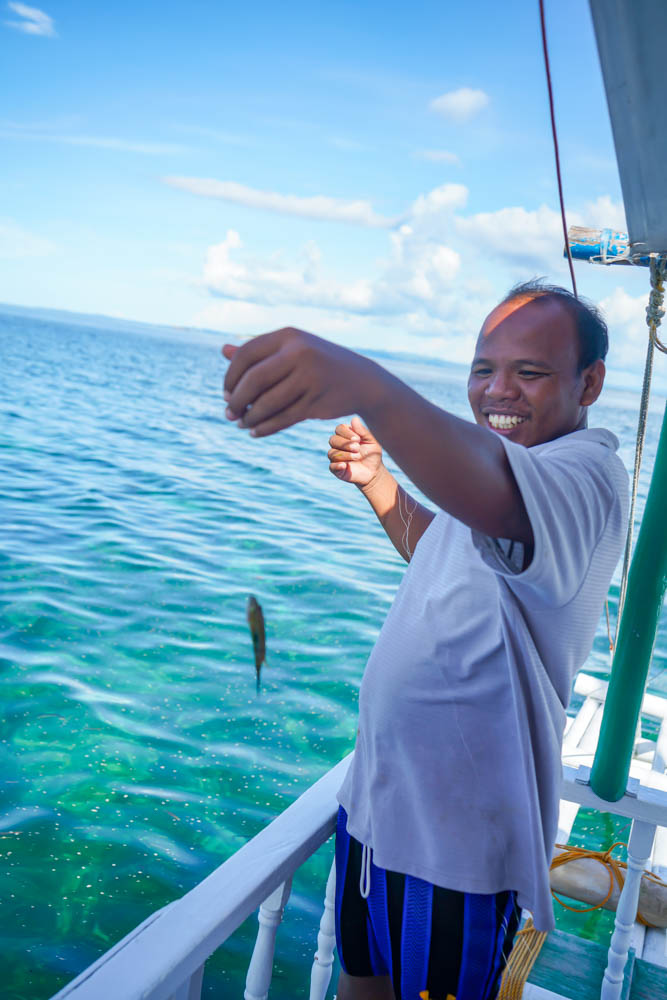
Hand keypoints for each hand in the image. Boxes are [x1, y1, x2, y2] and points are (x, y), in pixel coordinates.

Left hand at [222, 328, 378, 436]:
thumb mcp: (290, 351)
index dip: (230, 376)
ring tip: (241, 424)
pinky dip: (266, 428)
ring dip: (250, 417)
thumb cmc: (317, 363)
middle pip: (254, 379)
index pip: (246, 355)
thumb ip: (258, 352)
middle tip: (228, 413)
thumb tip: (223, 351)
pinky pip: (283, 418)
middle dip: (236, 400)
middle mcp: (300, 353)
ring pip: (268, 402)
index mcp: (289, 336)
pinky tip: (255, 432)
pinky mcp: (317, 401)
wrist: (361, 380)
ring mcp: (310, 377)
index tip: (225, 393)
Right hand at [328, 416, 383, 488]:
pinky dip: (337, 465)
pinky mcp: (336, 469)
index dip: (346, 433)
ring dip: (345, 454)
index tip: (358, 439)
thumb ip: (363, 431)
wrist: (374, 471)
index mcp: (346, 436)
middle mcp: (338, 445)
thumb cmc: (372, 454)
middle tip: (357, 448)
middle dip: (345, 444)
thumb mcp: (371, 441)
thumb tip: (354, 419)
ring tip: (357, 457)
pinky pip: (331, 466)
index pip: (339, 429)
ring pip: (332, 453)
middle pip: (332, 440)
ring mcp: (336, 457)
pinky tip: (345, 465)